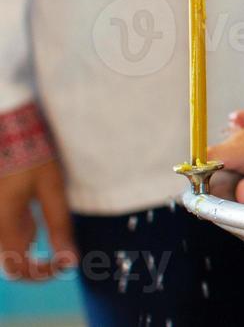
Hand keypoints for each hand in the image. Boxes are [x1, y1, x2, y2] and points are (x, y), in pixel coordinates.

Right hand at [0, 159, 75, 280]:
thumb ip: (59, 224)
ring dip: (31, 256)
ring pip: (10, 253)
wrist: (10, 135)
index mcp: (5, 226)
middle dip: (38, 269)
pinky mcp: (1, 213)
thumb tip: (70, 259)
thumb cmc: (31, 158)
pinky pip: (10, 236)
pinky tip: (40, 221)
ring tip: (57, 239)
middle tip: (64, 259)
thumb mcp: (51, 188)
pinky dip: (26, 239)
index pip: (19, 269)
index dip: (43, 274)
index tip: (67, 264)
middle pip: (11, 266)